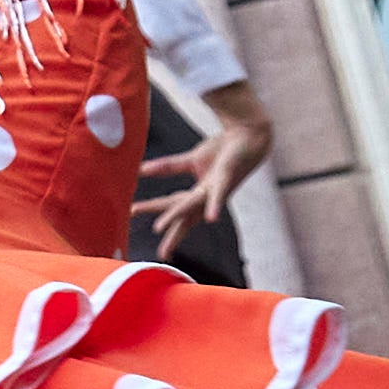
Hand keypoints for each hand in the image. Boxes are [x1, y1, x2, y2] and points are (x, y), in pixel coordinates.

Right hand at [133, 88, 272, 253]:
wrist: (248, 135)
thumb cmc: (224, 150)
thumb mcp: (190, 160)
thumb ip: (167, 167)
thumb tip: (140, 170)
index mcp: (198, 194)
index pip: (174, 209)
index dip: (164, 226)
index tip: (159, 251)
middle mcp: (206, 196)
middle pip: (181, 212)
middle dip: (170, 232)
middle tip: (160, 254)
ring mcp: (215, 189)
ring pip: (191, 204)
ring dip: (175, 216)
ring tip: (158, 228)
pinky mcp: (224, 177)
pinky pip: (217, 193)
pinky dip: (214, 206)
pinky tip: (211, 219)